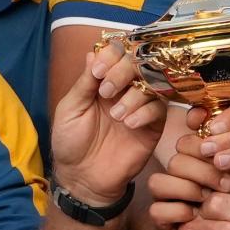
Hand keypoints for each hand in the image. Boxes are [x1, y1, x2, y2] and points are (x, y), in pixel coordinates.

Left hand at [52, 42, 165, 204]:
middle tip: (106, 91)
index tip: (98, 70)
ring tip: (116, 116)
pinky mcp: (153, 126)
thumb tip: (93, 52)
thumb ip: (84, 82)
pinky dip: (145, 112)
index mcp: (103, 80)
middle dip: (123, 72)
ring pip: (152, 84)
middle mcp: (125, 89)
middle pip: (138, 63)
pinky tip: (129, 124)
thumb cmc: (70, 142)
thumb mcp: (70, 109)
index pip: (116, 55)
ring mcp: (140, 107)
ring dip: (134, 96)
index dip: (111, 55)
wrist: (82, 177)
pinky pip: (159, 109)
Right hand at [145, 141, 229, 229]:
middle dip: (202, 170)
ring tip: (207, 200)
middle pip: (175, 160)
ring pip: (158, 182)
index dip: (202, 145)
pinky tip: (195, 217)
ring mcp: (164, 200)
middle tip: (225, 184)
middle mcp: (175, 180)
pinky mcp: (159, 222)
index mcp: (194, 166)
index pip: (187, 143)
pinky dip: (177, 211)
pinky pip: (157, 210)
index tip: (227, 159)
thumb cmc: (228, 221)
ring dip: (186, 188)